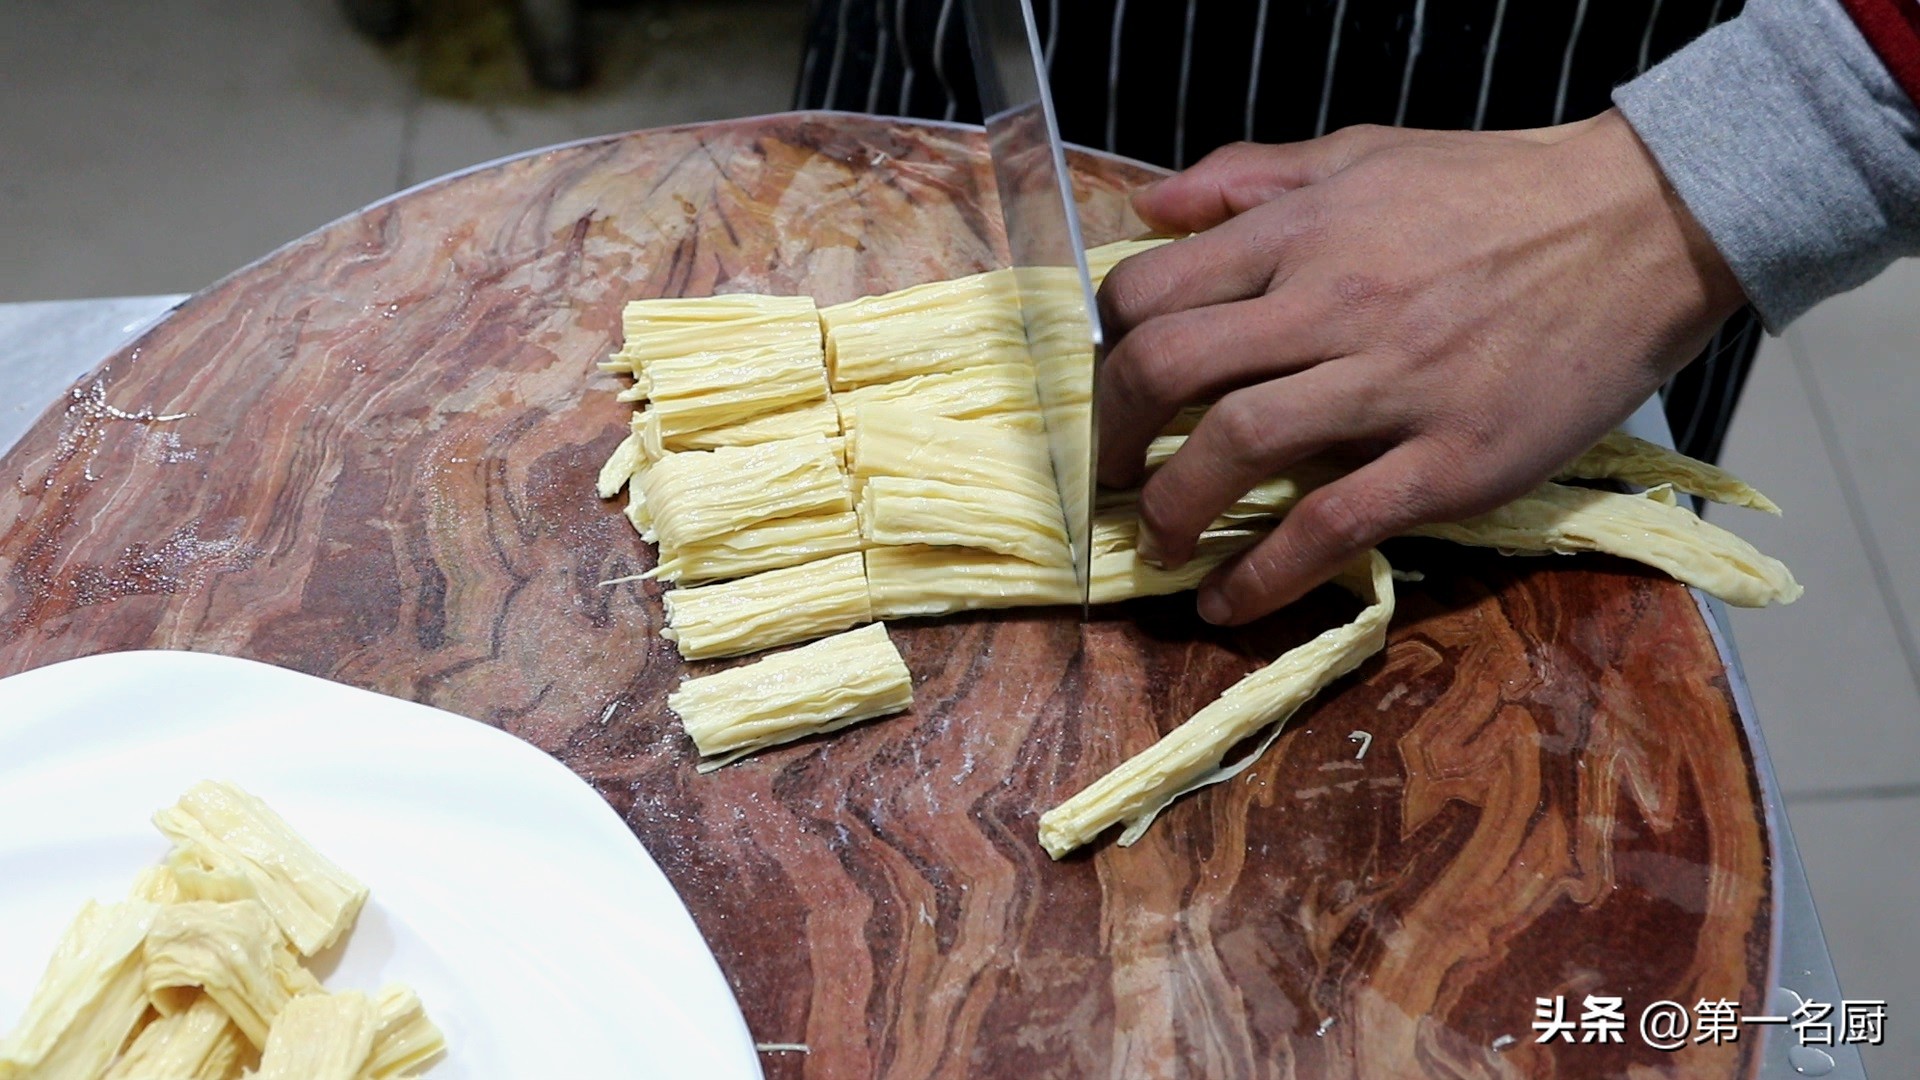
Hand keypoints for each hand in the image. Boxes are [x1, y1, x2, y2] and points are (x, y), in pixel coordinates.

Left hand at [1095, 109, 1745, 624]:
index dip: (1109, 350)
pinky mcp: (1453, 459)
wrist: (1647, 223)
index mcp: (1304, 230)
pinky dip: (1264, 574)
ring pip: (1236, 446)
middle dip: (1115, 435)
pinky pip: (1332, 525)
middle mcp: (1332, 301)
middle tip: (1111, 477)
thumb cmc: (1498, 190)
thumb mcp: (1364, 151)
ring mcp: (1393, 384)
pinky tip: (1227, 601)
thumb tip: (1152, 209)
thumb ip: (1251, 176)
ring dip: (1172, 509)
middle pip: (1169, 370)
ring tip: (1159, 542)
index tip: (1115, 392)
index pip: (1152, 291)